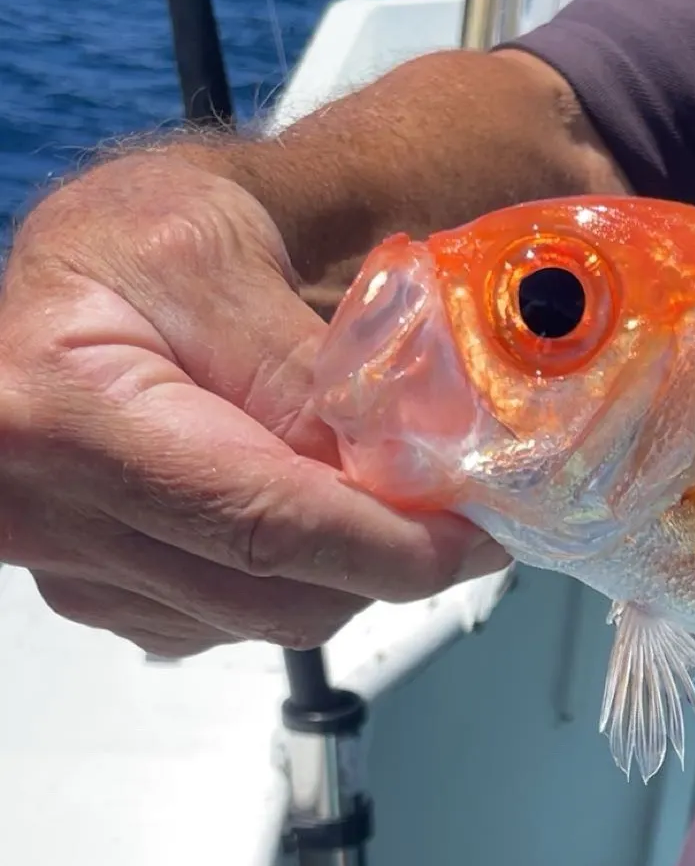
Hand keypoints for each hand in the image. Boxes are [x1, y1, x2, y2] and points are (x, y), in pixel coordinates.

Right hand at [0, 153, 509, 656]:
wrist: (81, 274)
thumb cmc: (138, 244)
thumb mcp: (227, 261)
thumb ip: (314, 373)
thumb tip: (418, 468)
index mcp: (71, 416)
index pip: (266, 523)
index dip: (391, 543)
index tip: (475, 534)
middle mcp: (48, 513)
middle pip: (274, 593)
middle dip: (388, 561)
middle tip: (457, 515)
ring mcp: (73, 569)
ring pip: (267, 619)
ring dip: (349, 570)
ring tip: (375, 491)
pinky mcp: (105, 596)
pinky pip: (240, 621)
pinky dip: (301, 578)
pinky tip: (305, 510)